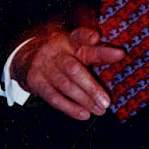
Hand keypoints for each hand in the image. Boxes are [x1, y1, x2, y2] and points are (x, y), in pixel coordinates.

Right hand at [11, 27, 125, 120]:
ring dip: (84, 100)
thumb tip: (121, 54)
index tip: (96, 38)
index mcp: (68, 39)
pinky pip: (53, 97)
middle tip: (107, 101)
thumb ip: (99, 51)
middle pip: (73, 69)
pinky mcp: (35, 82)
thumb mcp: (79, 47)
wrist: (27, 58)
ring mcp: (43, 67)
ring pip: (65, 85)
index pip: (79, 35)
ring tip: (100, 109)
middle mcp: (55, 51)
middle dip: (91, 87)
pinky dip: (69, 107)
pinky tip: (84, 114)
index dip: (87, 36)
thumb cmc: (63, 52)